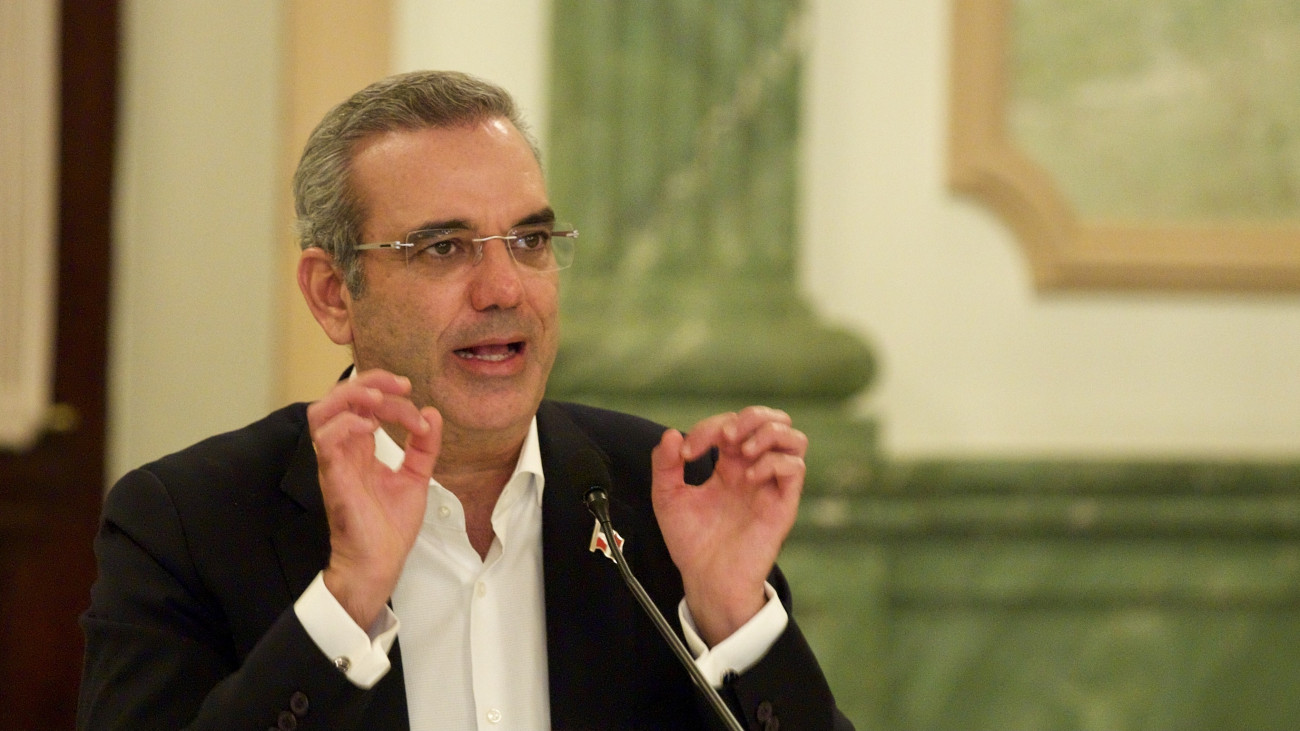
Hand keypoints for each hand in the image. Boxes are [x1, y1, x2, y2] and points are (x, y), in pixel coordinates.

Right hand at [307, 369, 441, 627]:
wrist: (380, 562)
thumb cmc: (390, 526)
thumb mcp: (416, 477)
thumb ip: (423, 447)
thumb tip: (432, 413)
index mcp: (360, 447)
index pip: (363, 402)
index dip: (388, 392)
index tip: (416, 400)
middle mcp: (344, 449)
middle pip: (338, 396)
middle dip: (369, 381)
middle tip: (402, 386)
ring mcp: (335, 462)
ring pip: (322, 412)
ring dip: (352, 397)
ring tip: (381, 400)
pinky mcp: (333, 477)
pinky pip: (326, 440)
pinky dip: (348, 425)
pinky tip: (372, 429)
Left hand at [650, 406, 806, 645]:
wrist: (706, 579)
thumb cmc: (691, 542)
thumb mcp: (667, 498)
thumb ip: (664, 465)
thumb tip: (671, 434)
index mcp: (729, 465)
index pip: (731, 424)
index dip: (709, 427)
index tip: (686, 452)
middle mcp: (754, 470)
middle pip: (772, 420)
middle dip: (750, 417)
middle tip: (725, 437)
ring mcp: (771, 485)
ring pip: (794, 438)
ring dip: (767, 433)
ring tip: (742, 451)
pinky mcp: (782, 504)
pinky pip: (794, 468)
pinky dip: (773, 462)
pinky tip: (749, 478)